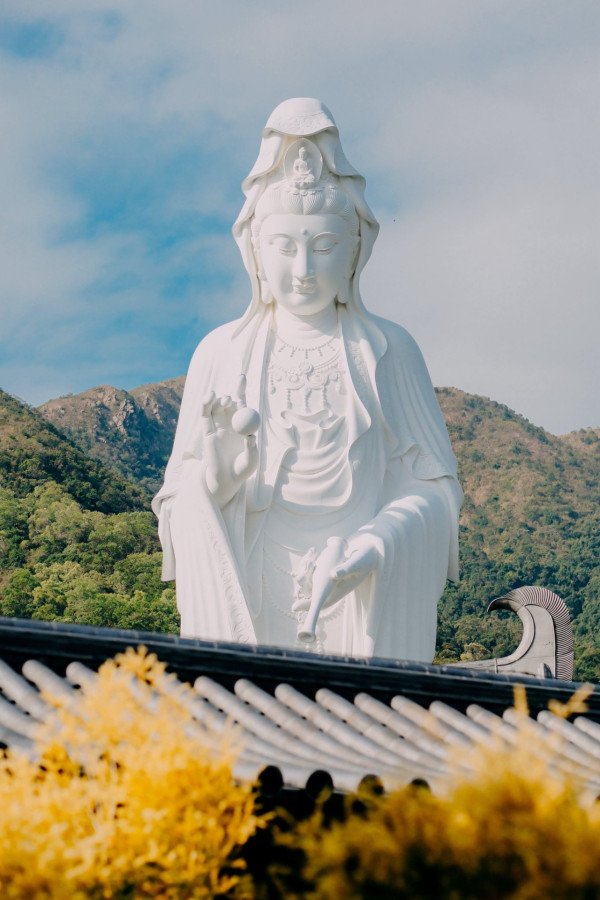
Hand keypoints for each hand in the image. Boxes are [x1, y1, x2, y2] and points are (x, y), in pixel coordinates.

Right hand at [200, 375, 259, 507]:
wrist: (227, 479)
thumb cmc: (242, 469)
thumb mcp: (250, 460)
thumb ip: (251, 449)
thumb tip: (251, 437)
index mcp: (243, 424)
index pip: (241, 403)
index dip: (240, 389)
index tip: (241, 376)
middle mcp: (230, 422)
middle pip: (228, 402)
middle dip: (230, 397)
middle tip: (232, 399)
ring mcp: (218, 426)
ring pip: (215, 406)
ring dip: (219, 399)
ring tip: (225, 402)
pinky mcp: (207, 431)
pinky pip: (205, 414)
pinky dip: (205, 404)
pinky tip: (210, 396)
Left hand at [292, 532, 381, 614]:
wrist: (369, 550)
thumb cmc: (366, 557)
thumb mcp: (358, 562)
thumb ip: (347, 568)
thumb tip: (333, 574)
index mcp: (341, 589)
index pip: (324, 602)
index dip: (309, 606)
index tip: (294, 607)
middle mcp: (333, 586)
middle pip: (313, 592)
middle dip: (304, 583)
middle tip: (302, 571)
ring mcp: (329, 578)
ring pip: (311, 579)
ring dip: (307, 570)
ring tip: (311, 557)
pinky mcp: (326, 569)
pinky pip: (313, 569)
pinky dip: (310, 561)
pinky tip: (313, 551)